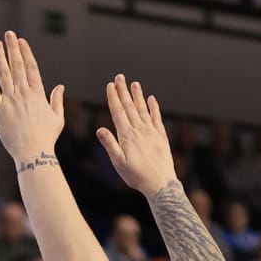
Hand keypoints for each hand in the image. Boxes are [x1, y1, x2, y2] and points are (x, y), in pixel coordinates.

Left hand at [0, 32, 64, 165]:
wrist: (33, 153)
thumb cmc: (46, 138)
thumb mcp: (57, 118)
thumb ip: (57, 100)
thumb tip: (60, 86)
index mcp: (38, 94)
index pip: (31, 68)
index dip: (25, 53)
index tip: (21, 41)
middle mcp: (24, 93)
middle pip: (17, 66)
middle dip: (12, 48)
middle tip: (8, 34)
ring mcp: (10, 100)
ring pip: (3, 73)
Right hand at [96, 73, 173, 196]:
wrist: (160, 183)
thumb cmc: (137, 176)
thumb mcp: (119, 163)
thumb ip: (110, 145)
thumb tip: (100, 129)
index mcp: (127, 136)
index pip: (118, 112)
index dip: (113, 98)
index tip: (110, 86)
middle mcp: (139, 130)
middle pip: (129, 107)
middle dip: (123, 91)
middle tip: (119, 77)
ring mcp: (151, 132)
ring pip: (143, 109)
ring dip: (137, 96)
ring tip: (134, 83)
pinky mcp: (161, 137)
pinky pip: (157, 118)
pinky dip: (154, 108)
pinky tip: (151, 99)